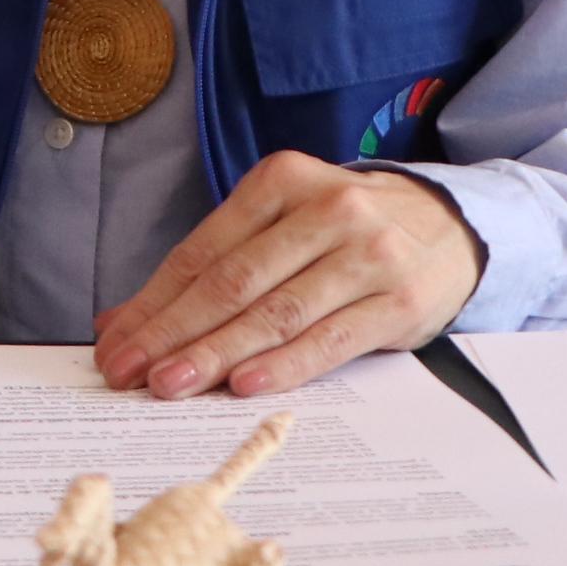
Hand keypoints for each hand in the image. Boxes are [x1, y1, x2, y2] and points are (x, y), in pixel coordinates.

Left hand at [91, 152, 480, 399]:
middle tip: (129, 371)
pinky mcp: (400, 300)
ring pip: (277, 312)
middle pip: (233, 282)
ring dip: (217, 354)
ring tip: (171, 384)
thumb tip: (122, 322)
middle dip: (173, 332)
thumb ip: (209, 268)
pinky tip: (245, 384)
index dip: (155, 303)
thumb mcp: (280, 226)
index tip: (115, 344)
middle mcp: (325, 210)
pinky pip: (331, 339)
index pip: (202, 252)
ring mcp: (366, 255)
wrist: (451, 224)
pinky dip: (285, 364)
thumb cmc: (345, 231)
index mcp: (281, 181)